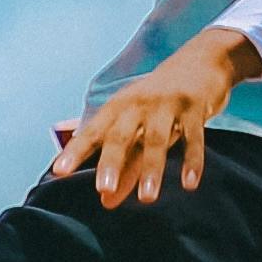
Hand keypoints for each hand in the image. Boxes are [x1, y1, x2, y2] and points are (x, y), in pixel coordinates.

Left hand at [52, 21, 259, 206]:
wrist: (202, 60)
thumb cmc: (162, 100)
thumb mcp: (143, 128)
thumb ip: (126, 166)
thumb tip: (106, 202)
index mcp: (120, 106)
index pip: (93, 131)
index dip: (76, 150)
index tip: (59, 171)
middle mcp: (139, 103)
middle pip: (121, 134)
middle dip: (111, 161)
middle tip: (102, 189)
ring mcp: (167, 104)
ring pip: (157, 138)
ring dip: (151, 168)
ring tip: (147, 198)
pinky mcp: (194, 107)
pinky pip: (193, 137)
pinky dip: (191, 160)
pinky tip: (189, 184)